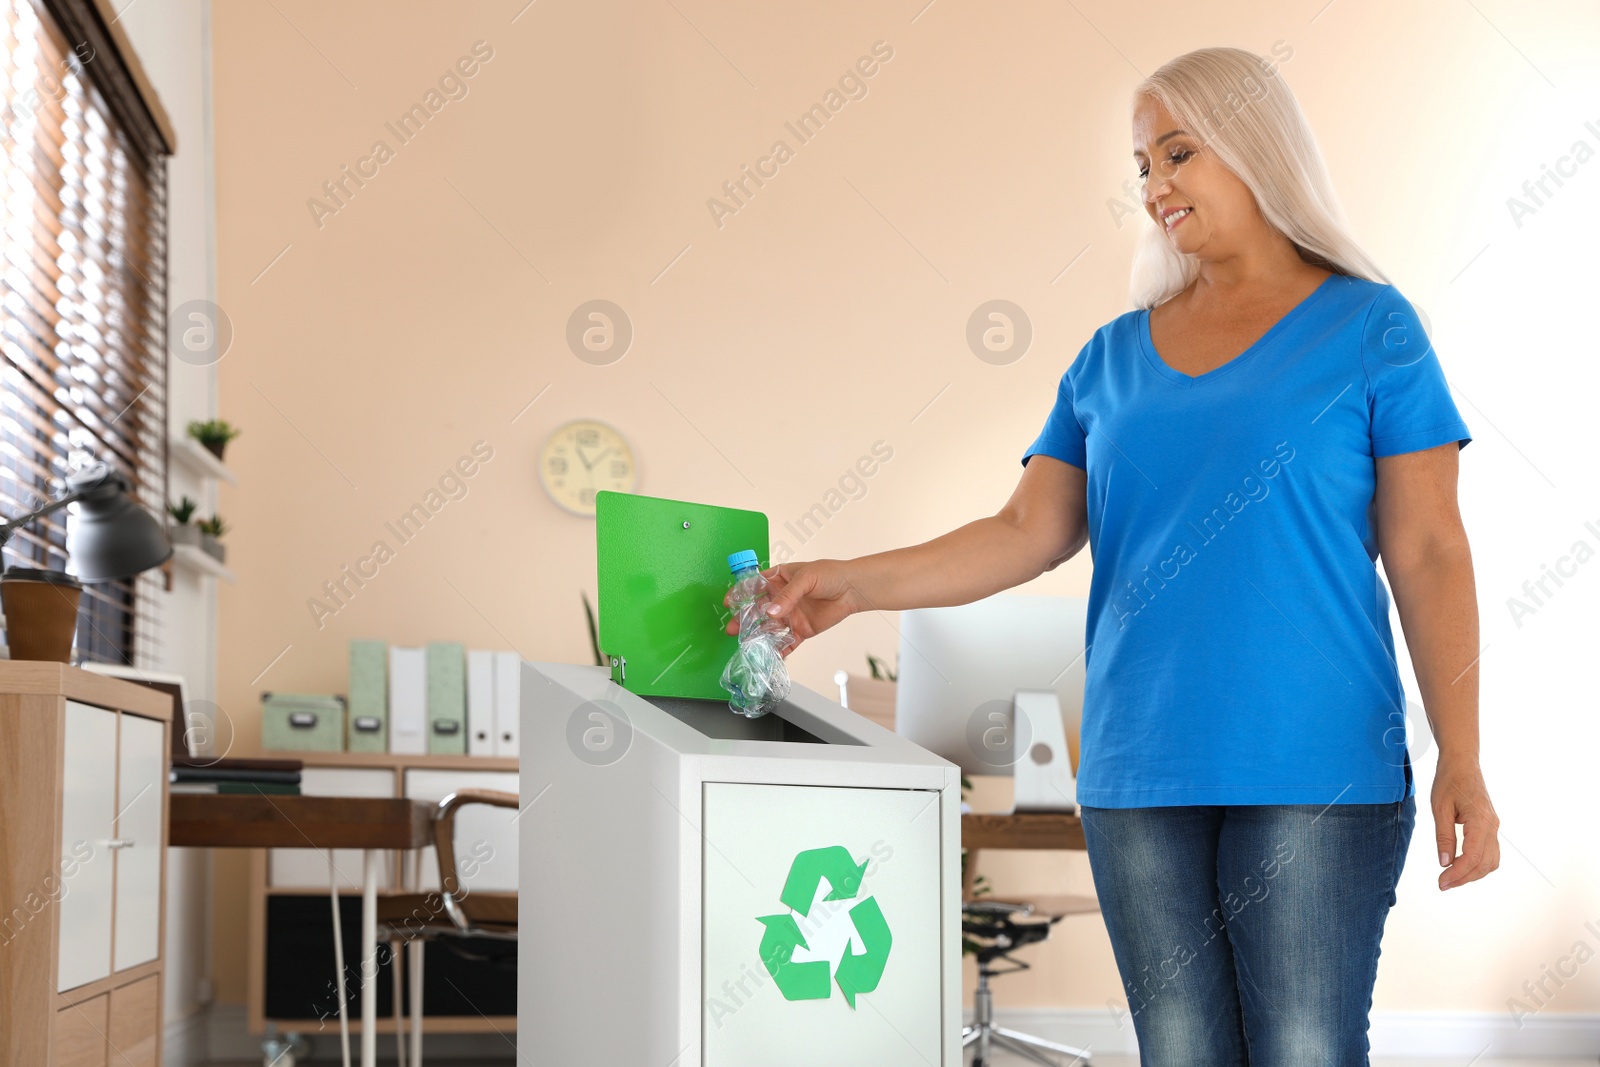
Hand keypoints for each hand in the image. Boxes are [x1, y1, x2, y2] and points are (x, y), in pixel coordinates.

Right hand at [723, 559, 862, 656]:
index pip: (754, 586)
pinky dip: (778, 650)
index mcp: (778, 579)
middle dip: (745, 619)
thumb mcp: (805, 578)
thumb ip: (787, 596)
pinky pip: (787, 642)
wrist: (853, 589)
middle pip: (758, 610)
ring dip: (759, 636)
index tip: (730, 602)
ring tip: (749, 645)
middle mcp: (781, 598)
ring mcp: (790, 615)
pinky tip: (770, 656)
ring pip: (770, 628)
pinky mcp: (801, 630)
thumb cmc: (830, 574)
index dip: (740, 593)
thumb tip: (771, 612)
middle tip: (734, 629)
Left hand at [1432, 755, 1498, 889]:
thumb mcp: (1439, 808)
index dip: (1457, 873)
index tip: (1441, 882)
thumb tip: (1444, 863)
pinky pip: (1490, 852)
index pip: (1472, 857)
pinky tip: (1462, 867)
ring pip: (1491, 861)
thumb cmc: (1449, 781)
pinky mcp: (1491, 827)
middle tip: (1442, 884)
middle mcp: (1492, 826)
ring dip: (1472, 874)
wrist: (1463, 763)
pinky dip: (1478, 864)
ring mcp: (1494, 827)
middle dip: (1464, 878)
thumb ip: (1443, 836)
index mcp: (1480, 821)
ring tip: (1450, 879)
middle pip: (1484, 864)